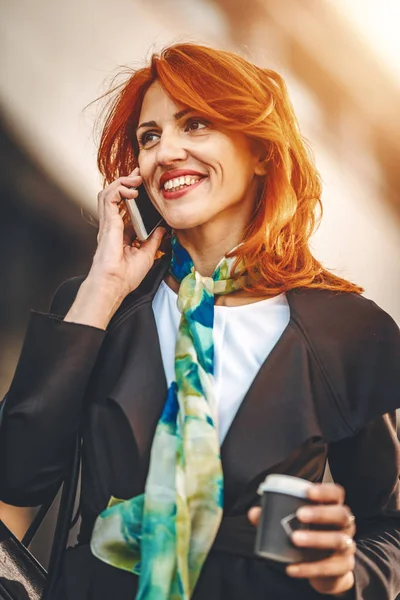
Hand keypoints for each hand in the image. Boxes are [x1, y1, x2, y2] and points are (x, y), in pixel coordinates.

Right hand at [64, 168, 165, 328]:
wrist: (114, 284)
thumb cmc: (125, 276)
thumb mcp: (147, 255)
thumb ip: (154, 240)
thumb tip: (163, 229)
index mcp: (120, 232)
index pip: (124, 206)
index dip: (132, 194)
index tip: (144, 185)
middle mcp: (112, 225)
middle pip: (115, 195)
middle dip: (126, 181)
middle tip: (139, 174)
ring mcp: (108, 223)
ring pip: (108, 192)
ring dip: (122, 181)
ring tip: (135, 179)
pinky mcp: (107, 223)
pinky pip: (108, 198)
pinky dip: (119, 189)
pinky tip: (131, 190)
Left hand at [248, 483, 355, 595]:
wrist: (327, 571)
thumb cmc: (310, 536)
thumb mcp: (295, 525)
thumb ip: (274, 517)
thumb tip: (254, 512)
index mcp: (334, 508)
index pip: (336, 493)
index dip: (325, 491)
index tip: (307, 491)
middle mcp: (345, 525)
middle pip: (341, 515)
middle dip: (321, 513)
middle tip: (299, 515)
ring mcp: (347, 547)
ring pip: (338, 541)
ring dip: (316, 539)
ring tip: (294, 539)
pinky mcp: (343, 568)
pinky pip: (329, 568)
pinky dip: (308, 568)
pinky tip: (291, 568)